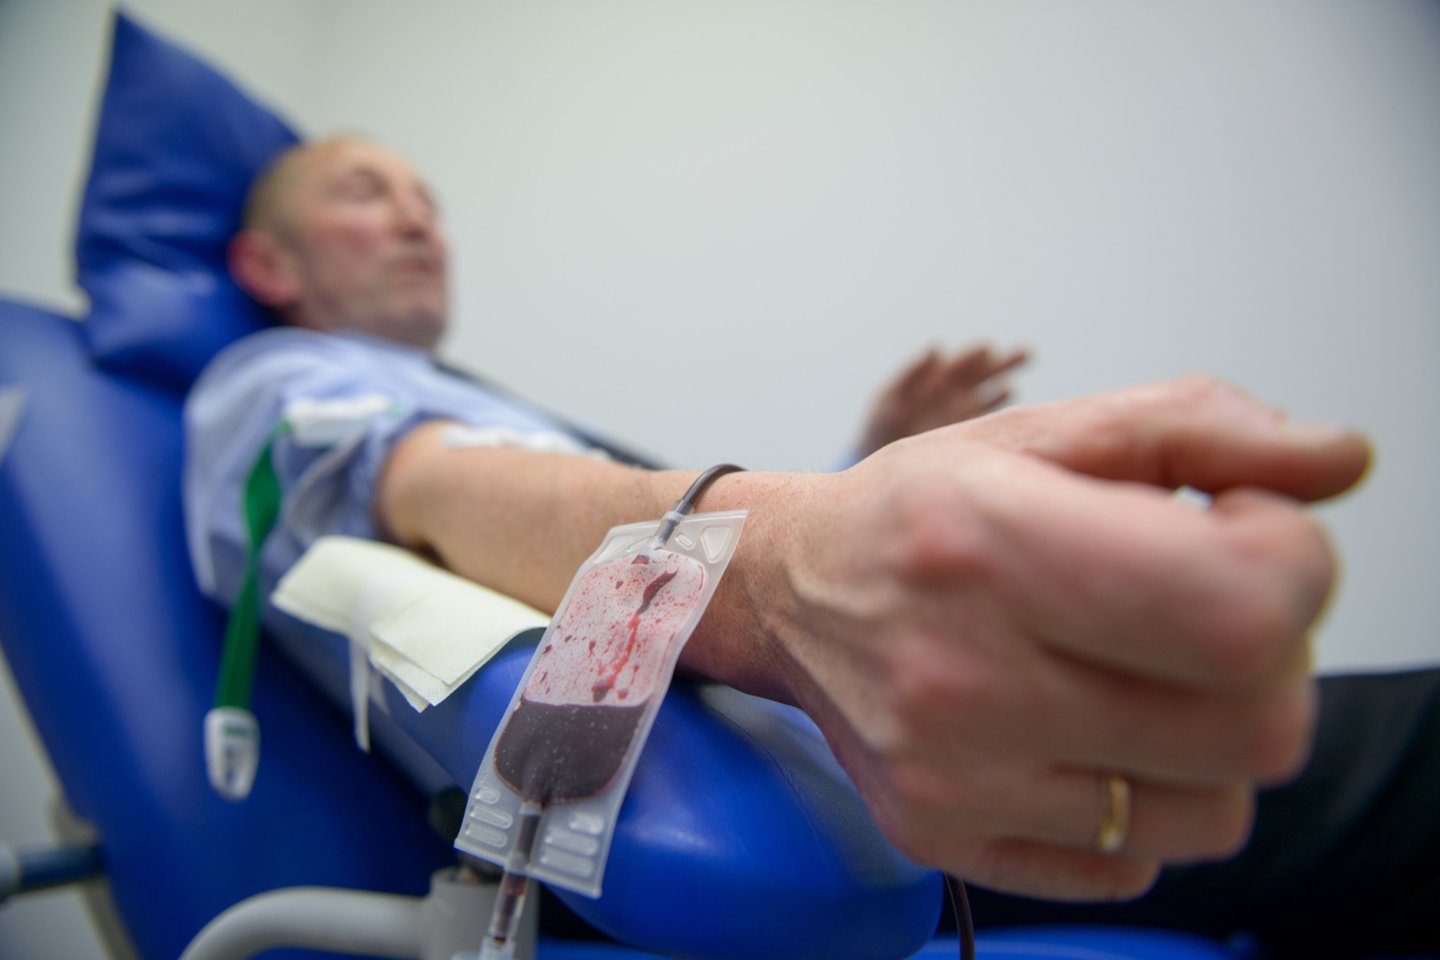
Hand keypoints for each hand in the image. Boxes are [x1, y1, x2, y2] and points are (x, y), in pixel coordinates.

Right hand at [767, 375, 1369, 900]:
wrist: (786, 591)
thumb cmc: (925, 506)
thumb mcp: (1046, 433)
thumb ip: (1199, 426)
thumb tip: (1340, 461)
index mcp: (990, 543)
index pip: (1245, 611)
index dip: (1292, 565)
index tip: (1241, 531)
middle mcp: (962, 677)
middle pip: (1257, 727)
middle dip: (1268, 656)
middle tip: (1197, 607)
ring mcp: (953, 778)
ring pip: (1218, 811)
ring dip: (1213, 735)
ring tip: (1141, 672)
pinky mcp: (946, 840)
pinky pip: (1134, 860)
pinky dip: (1141, 797)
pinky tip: (1085, 730)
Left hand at [856, 343, 1029, 457]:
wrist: (883, 462)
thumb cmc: (883, 427)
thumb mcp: (892, 400)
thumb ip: (912, 373)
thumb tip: (936, 346)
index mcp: (934, 380)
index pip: (958, 364)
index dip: (972, 356)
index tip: (987, 349)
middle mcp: (953, 392)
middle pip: (981, 373)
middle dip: (1003, 361)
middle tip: (1027, 352)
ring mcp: (964, 411)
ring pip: (991, 390)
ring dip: (1007, 378)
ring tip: (1028, 366)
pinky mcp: (970, 432)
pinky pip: (989, 416)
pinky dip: (999, 404)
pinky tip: (1011, 391)